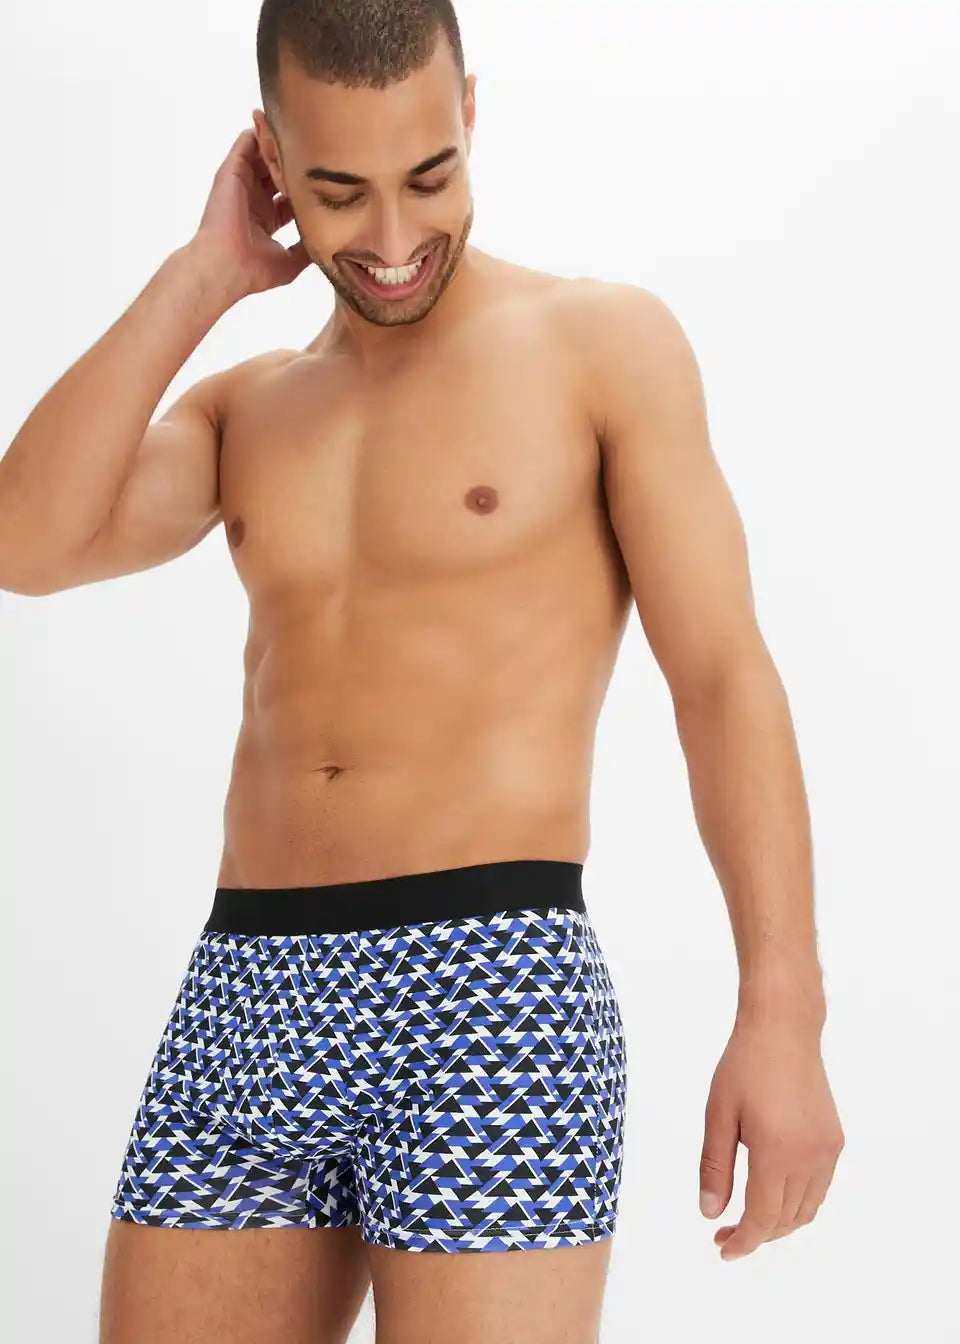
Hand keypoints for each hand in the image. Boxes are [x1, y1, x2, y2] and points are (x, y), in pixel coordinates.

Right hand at [191, 127, 310, 296]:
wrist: (226, 267)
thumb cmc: (254, 270)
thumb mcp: (291, 262)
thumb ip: (309, 249)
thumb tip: (331, 242)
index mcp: (266, 219)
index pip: (288, 194)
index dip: (303, 185)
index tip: (322, 174)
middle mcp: (254, 200)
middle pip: (276, 171)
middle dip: (291, 159)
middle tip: (313, 142)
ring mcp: (241, 185)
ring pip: (262, 155)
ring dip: (276, 142)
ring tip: (297, 126)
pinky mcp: (231, 173)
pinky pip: (245, 144)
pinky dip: (258, 132)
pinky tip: (273, 121)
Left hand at [699, 1016, 843, 1259]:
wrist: (783, 1030)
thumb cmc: (744, 1065)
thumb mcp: (718, 1114)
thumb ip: (715, 1167)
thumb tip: (711, 1213)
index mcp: (776, 1151)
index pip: (763, 1218)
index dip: (743, 1241)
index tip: (723, 1249)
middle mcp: (809, 1157)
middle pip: (785, 1219)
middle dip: (756, 1234)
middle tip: (725, 1232)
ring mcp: (827, 1151)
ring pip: (806, 1209)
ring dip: (779, 1223)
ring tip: (748, 1218)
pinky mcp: (834, 1141)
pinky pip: (819, 1188)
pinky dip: (797, 1202)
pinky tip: (773, 1193)